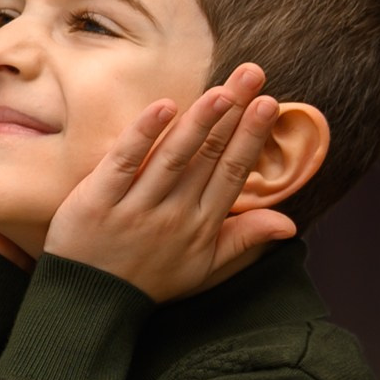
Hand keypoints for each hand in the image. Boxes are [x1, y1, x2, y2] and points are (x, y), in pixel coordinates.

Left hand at [43, 62, 294, 301]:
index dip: (252, 138)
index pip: (232, 173)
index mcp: (201, 227)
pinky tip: (164, 107)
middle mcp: (174, 215)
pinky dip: (143, 135)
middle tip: (253, 75)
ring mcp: (136, 208)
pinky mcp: (98, 201)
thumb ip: (244, 239)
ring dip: (199, 121)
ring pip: (173, 158)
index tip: (270, 104)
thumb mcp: (204, 269)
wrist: (90, 305)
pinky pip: (124, 163)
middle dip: (233, 114)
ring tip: (222, 90)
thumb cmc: (150, 282)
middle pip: (208, 156)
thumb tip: (290, 224)